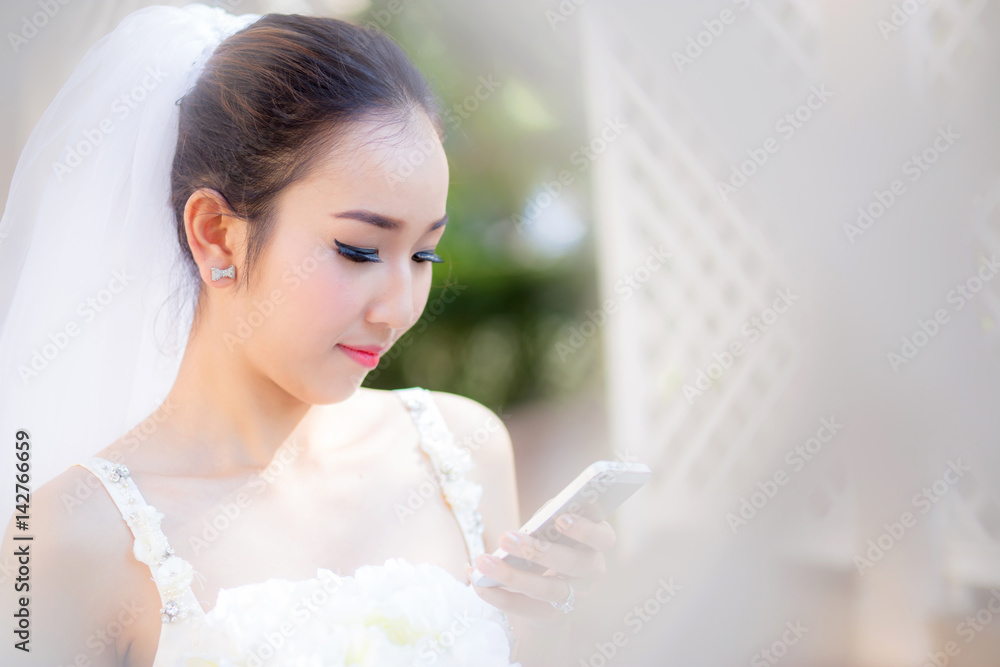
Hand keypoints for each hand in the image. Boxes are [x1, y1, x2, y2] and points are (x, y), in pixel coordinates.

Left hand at [466, 513, 615, 624]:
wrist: (553, 582)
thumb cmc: (553, 538)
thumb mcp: (555, 524)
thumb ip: (549, 518)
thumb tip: (531, 523)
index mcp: (598, 543)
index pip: (603, 538)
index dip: (584, 530)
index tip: (559, 519)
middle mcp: (593, 572)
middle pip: (572, 564)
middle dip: (538, 550)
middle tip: (505, 537)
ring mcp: (577, 597)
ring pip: (548, 590)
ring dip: (513, 576)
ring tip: (483, 563)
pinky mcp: (555, 616)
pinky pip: (527, 609)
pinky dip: (500, 597)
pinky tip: (479, 585)